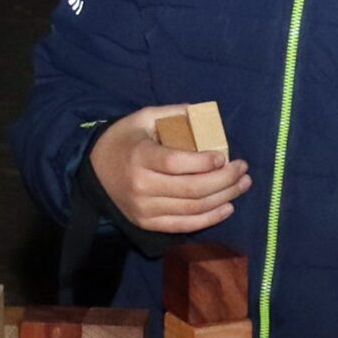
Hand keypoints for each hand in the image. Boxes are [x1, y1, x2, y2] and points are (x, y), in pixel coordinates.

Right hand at [89, 106, 251, 233]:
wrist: (94, 171)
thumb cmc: (125, 140)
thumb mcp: (143, 118)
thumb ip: (173, 113)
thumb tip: (204, 112)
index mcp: (139, 156)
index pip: (176, 163)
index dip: (204, 162)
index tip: (224, 156)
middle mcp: (141, 186)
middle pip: (192, 188)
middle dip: (225, 180)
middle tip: (243, 170)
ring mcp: (144, 209)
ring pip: (193, 208)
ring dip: (224, 198)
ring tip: (242, 185)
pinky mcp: (147, 223)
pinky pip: (184, 226)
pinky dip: (210, 219)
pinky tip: (228, 207)